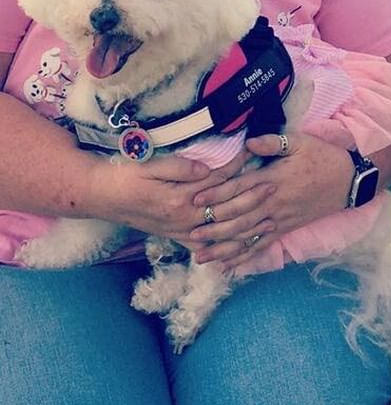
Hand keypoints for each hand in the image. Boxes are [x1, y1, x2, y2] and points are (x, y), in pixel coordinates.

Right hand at [87, 150, 253, 244]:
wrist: (103, 196)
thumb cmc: (127, 176)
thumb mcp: (151, 166)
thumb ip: (180, 167)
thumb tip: (207, 169)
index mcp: (180, 198)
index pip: (216, 181)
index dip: (235, 166)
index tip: (252, 155)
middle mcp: (184, 218)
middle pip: (225, 208)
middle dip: (251, 196)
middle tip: (273, 184)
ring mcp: (181, 231)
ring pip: (220, 232)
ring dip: (246, 226)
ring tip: (269, 219)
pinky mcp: (176, 236)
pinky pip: (206, 247)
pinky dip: (225, 249)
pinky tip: (243, 249)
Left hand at [188, 132, 353, 268]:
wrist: (350, 180)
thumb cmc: (323, 157)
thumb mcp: (301, 142)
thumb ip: (273, 143)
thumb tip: (248, 143)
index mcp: (274, 179)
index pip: (240, 188)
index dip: (217, 193)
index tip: (195, 199)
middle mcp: (273, 202)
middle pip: (239, 216)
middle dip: (213, 225)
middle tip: (189, 232)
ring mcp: (280, 219)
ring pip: (247, 235)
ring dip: (223, 247)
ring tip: (201, 256)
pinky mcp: (286, 228)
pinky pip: (263, 245)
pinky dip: (245, 257)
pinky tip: (229, 266)